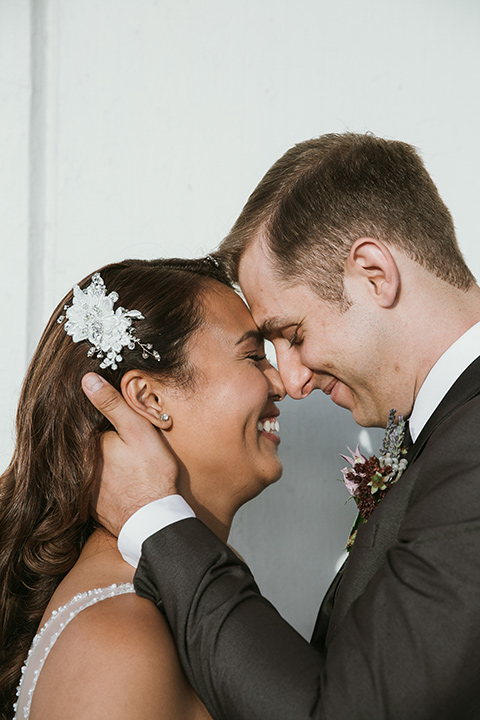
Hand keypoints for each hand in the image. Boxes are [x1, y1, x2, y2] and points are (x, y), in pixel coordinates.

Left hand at [82, 372, 178, 535]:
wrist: (155, 520)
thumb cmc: (150, 474)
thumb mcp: (136, 430)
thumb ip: (112, 403)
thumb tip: (86, 379)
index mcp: (85, 446)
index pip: (82, 424)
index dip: (96, 417)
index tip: (110, 420)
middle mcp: (76, 468)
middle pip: (84, 445)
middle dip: (96, 439)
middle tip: (121, 442)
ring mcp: (81, 488)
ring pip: (86, 465)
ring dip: (97, 460)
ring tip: (119, 459)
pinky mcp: (90, 504)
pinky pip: (91, 484)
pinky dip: (100, 478)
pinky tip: (117, 478)